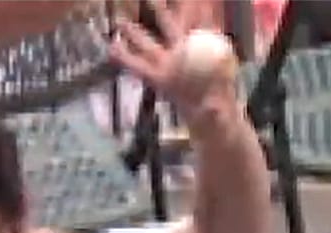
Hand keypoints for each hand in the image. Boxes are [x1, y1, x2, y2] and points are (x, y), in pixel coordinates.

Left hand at [111, 0, 234, 114]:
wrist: (220, 116)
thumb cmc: (211, 122)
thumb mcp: (211, 120)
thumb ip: (212, 114)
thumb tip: (214, 108)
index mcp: (165, 82)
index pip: (142, 70)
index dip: (126, 59)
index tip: (110, 49)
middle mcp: (170, 66)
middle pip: (149, 46)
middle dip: (134, 33)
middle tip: (120, 19)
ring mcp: (183, 57)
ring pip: (169, 33)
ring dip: (162, 17)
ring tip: (152, 0)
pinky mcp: (200, 53)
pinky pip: (196, 34)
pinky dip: (196, 20)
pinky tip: (198, 5)